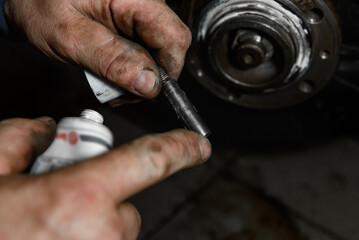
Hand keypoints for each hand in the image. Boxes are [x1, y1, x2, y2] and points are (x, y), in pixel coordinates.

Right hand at [0, 117, 210, 238]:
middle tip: (64, 194)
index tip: (196, 145)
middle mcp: (101, 235)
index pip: (151, 160)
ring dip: (93, 220)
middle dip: (103, 192)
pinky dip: (87, 237)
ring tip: (52, 223)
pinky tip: (54, 235)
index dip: (179, 148)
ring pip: (114, 229)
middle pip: (126, 203)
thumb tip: (42, 130)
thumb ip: (21, 139)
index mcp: (80, 199)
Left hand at [5, 0, 191, 97]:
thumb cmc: (40, 4)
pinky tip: (113, 71)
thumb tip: (149, 84)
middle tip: (121, 89)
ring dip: (138, 76)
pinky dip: (131, 69)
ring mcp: (138, 14)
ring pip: (158, 54)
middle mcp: (142, 4)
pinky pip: (145, 52)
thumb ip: (110, 59)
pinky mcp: (132, 25)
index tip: (142, 89)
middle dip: (150, 77)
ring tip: (111, 80)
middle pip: (170, 47)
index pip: (175, 38)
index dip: (165, 70)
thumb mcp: (70, 36)